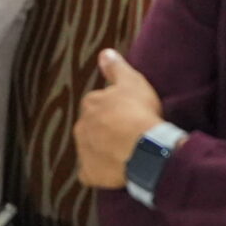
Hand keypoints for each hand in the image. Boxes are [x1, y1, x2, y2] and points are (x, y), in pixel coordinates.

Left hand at [73, 49, 162, 189]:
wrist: (144, 148)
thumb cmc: (139, 111)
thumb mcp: (132, 81)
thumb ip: (116, 67)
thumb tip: (104, 52)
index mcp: (91, 104)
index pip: (96, 102)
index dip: (111, 107)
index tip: (125, 112)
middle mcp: (81, 126)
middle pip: (90, 125)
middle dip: (103, 128)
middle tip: (124, 132)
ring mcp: (83, 151)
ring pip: (88, 147)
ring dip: (100, 148)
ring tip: (122, 152)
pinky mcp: (89, 173)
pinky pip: (89, 173)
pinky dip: (97, 172)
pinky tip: (111, 171)